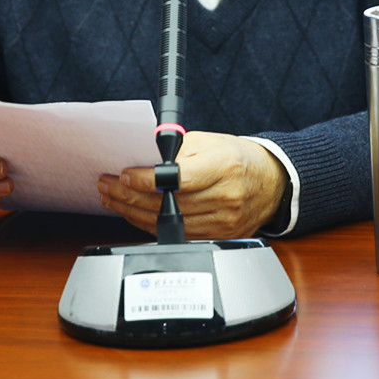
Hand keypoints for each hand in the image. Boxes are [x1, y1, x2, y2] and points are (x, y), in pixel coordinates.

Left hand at [98, 131, 287, 239]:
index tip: (125, 174)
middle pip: (167, 202)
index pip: (179, 178)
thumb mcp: (210, 142)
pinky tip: (133, 212)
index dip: (148, 179)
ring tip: (113, 197)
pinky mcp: (218, 236)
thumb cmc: (238, 158)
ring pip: (167, 221)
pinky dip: (149, 223)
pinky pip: (175, 232)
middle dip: (129, 194)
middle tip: (108, 184)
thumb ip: (177, 150)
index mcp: (224, 166)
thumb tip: (142, 160)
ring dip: (133, 210)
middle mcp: (225, 196)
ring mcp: (223, 221)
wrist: (271, 183)